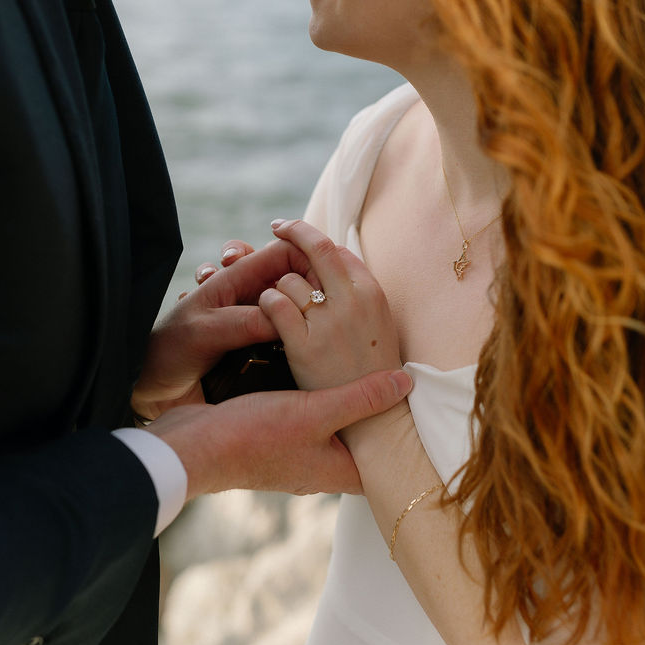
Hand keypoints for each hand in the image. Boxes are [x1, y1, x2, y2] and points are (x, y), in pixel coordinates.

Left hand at [133, 237, 315, 416]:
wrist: (151, 389)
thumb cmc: (169, 350)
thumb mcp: (207, 331)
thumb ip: (246, 322)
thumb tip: (291, 319)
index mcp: (235, 278)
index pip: (283, 252)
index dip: (308, 259)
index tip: (323, 284)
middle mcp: (249, 297)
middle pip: (295, 279)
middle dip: (309, 289)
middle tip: (316, 309)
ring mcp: (256, 323)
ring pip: (293, 310)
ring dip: (302, 318)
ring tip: (306, 334)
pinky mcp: (258, 351)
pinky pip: (287, 340)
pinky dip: (297, 342)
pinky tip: (302, 355)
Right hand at [147, 367, 413, 498]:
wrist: (193, 448)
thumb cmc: (254, 436)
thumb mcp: (315, 412)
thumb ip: (360, 397)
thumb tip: (405, 384)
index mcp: (338, 472)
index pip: (384, 464)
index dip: (404, 441)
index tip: (420, 408)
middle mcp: (321, 469)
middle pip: (361, 439)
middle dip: (375, 411)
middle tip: (394, 375)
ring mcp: (296, 457)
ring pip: (333, 425)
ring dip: (344, 398)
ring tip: (360, 366)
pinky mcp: (274, 439)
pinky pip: (306, 416)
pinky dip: (315, 394)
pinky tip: (316, 367)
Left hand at [259, 219, 402, 391]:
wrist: (373, 417)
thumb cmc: (370, 367)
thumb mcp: (377, 321)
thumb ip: (357, 289)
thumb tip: (334, 256)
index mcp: (372, 293)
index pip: (337, 249)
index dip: (313, 240)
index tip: (297, 234)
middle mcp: (352, 302)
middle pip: (317, 247)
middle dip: (293, 231)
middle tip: (277, 227)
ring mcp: (329, 323)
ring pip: (290, 280)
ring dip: (278, 285)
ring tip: (278, 300)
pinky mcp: (305, 344)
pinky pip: (275, 305)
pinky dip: (267, 303)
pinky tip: (268, 312)